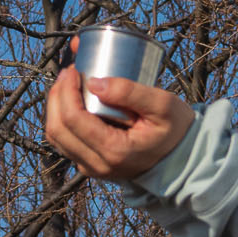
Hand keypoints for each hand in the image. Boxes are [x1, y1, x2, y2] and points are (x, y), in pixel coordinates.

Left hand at [45, 63, 193, 180]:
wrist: (182, 159)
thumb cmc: (175, 131)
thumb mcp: (162, 105)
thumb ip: (130, 92)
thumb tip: (94, 83)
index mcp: (114, 151)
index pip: (72, 119)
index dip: (66, 90)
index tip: (73, 69)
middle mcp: (97, 164)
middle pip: (57, 129)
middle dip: (57, 95)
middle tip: (69, 72)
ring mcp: (90, 167)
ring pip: (56, 136)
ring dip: (56, 106)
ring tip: (68, 83)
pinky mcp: (89, 163)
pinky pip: (65, 141)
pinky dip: (62, 118)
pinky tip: (72, 100)